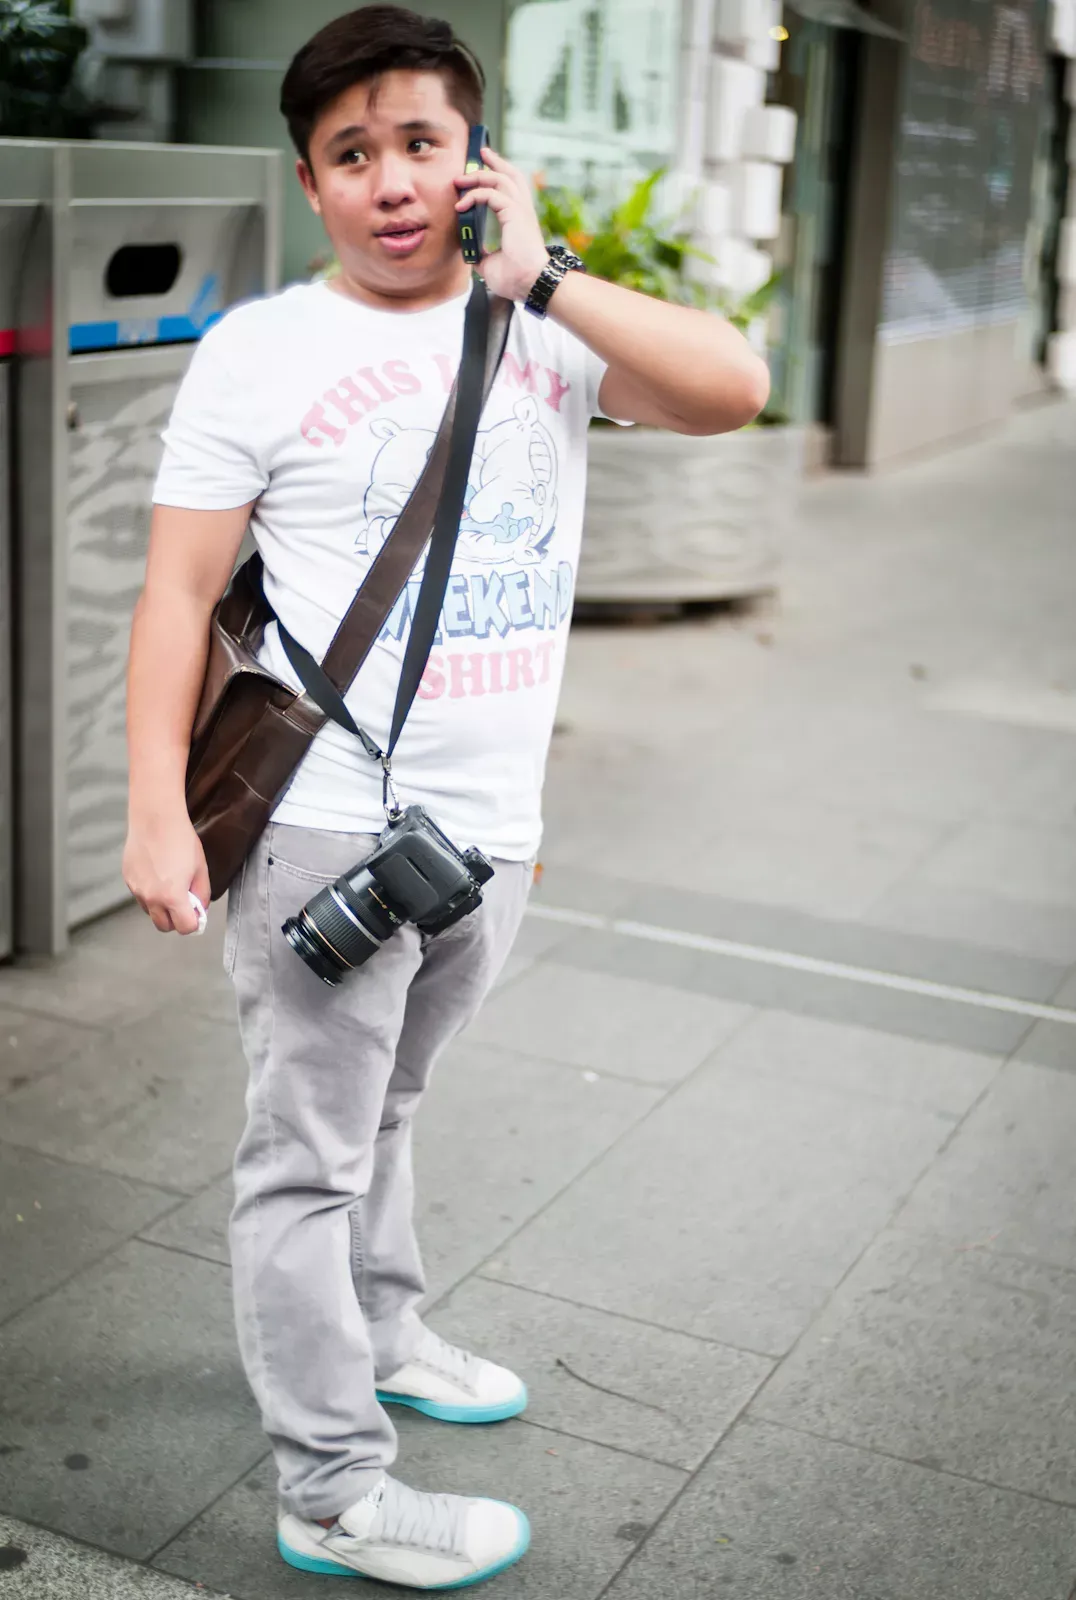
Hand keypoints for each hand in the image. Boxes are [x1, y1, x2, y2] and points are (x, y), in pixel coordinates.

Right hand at [123, 812, 209, 934]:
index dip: (194, 922)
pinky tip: (157, 873)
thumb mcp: (200, 868)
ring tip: (169, 884)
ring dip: (161, 906)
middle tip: (184, 902)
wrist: (155, 818)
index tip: (197, 913)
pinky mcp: (128, 879)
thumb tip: (199, 910)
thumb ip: (202, 894)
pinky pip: (141, 895)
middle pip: (164, 926)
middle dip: (176, 919)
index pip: (185, 928)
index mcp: (172, 897)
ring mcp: (137, 889)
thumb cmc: (180, 839)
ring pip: (151, 911)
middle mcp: (151, 897)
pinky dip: (150, 892)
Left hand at [454, 147, 548, 302]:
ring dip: (478, 175)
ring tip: (460, 179)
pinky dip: (474, 196)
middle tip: (480, 154)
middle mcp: (522, 211)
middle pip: (510, 175)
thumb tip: (469, 250)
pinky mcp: (514, 213)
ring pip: (500, 179)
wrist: (529, 284)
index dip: (498, 176)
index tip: (482, 170)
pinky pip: (490, 194)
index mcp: (519, 219)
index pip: (510, 189)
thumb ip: (480, 252)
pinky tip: (461, 206)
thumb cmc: (515, 278)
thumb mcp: (490, 263)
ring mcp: (520, 210)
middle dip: (494, 162)